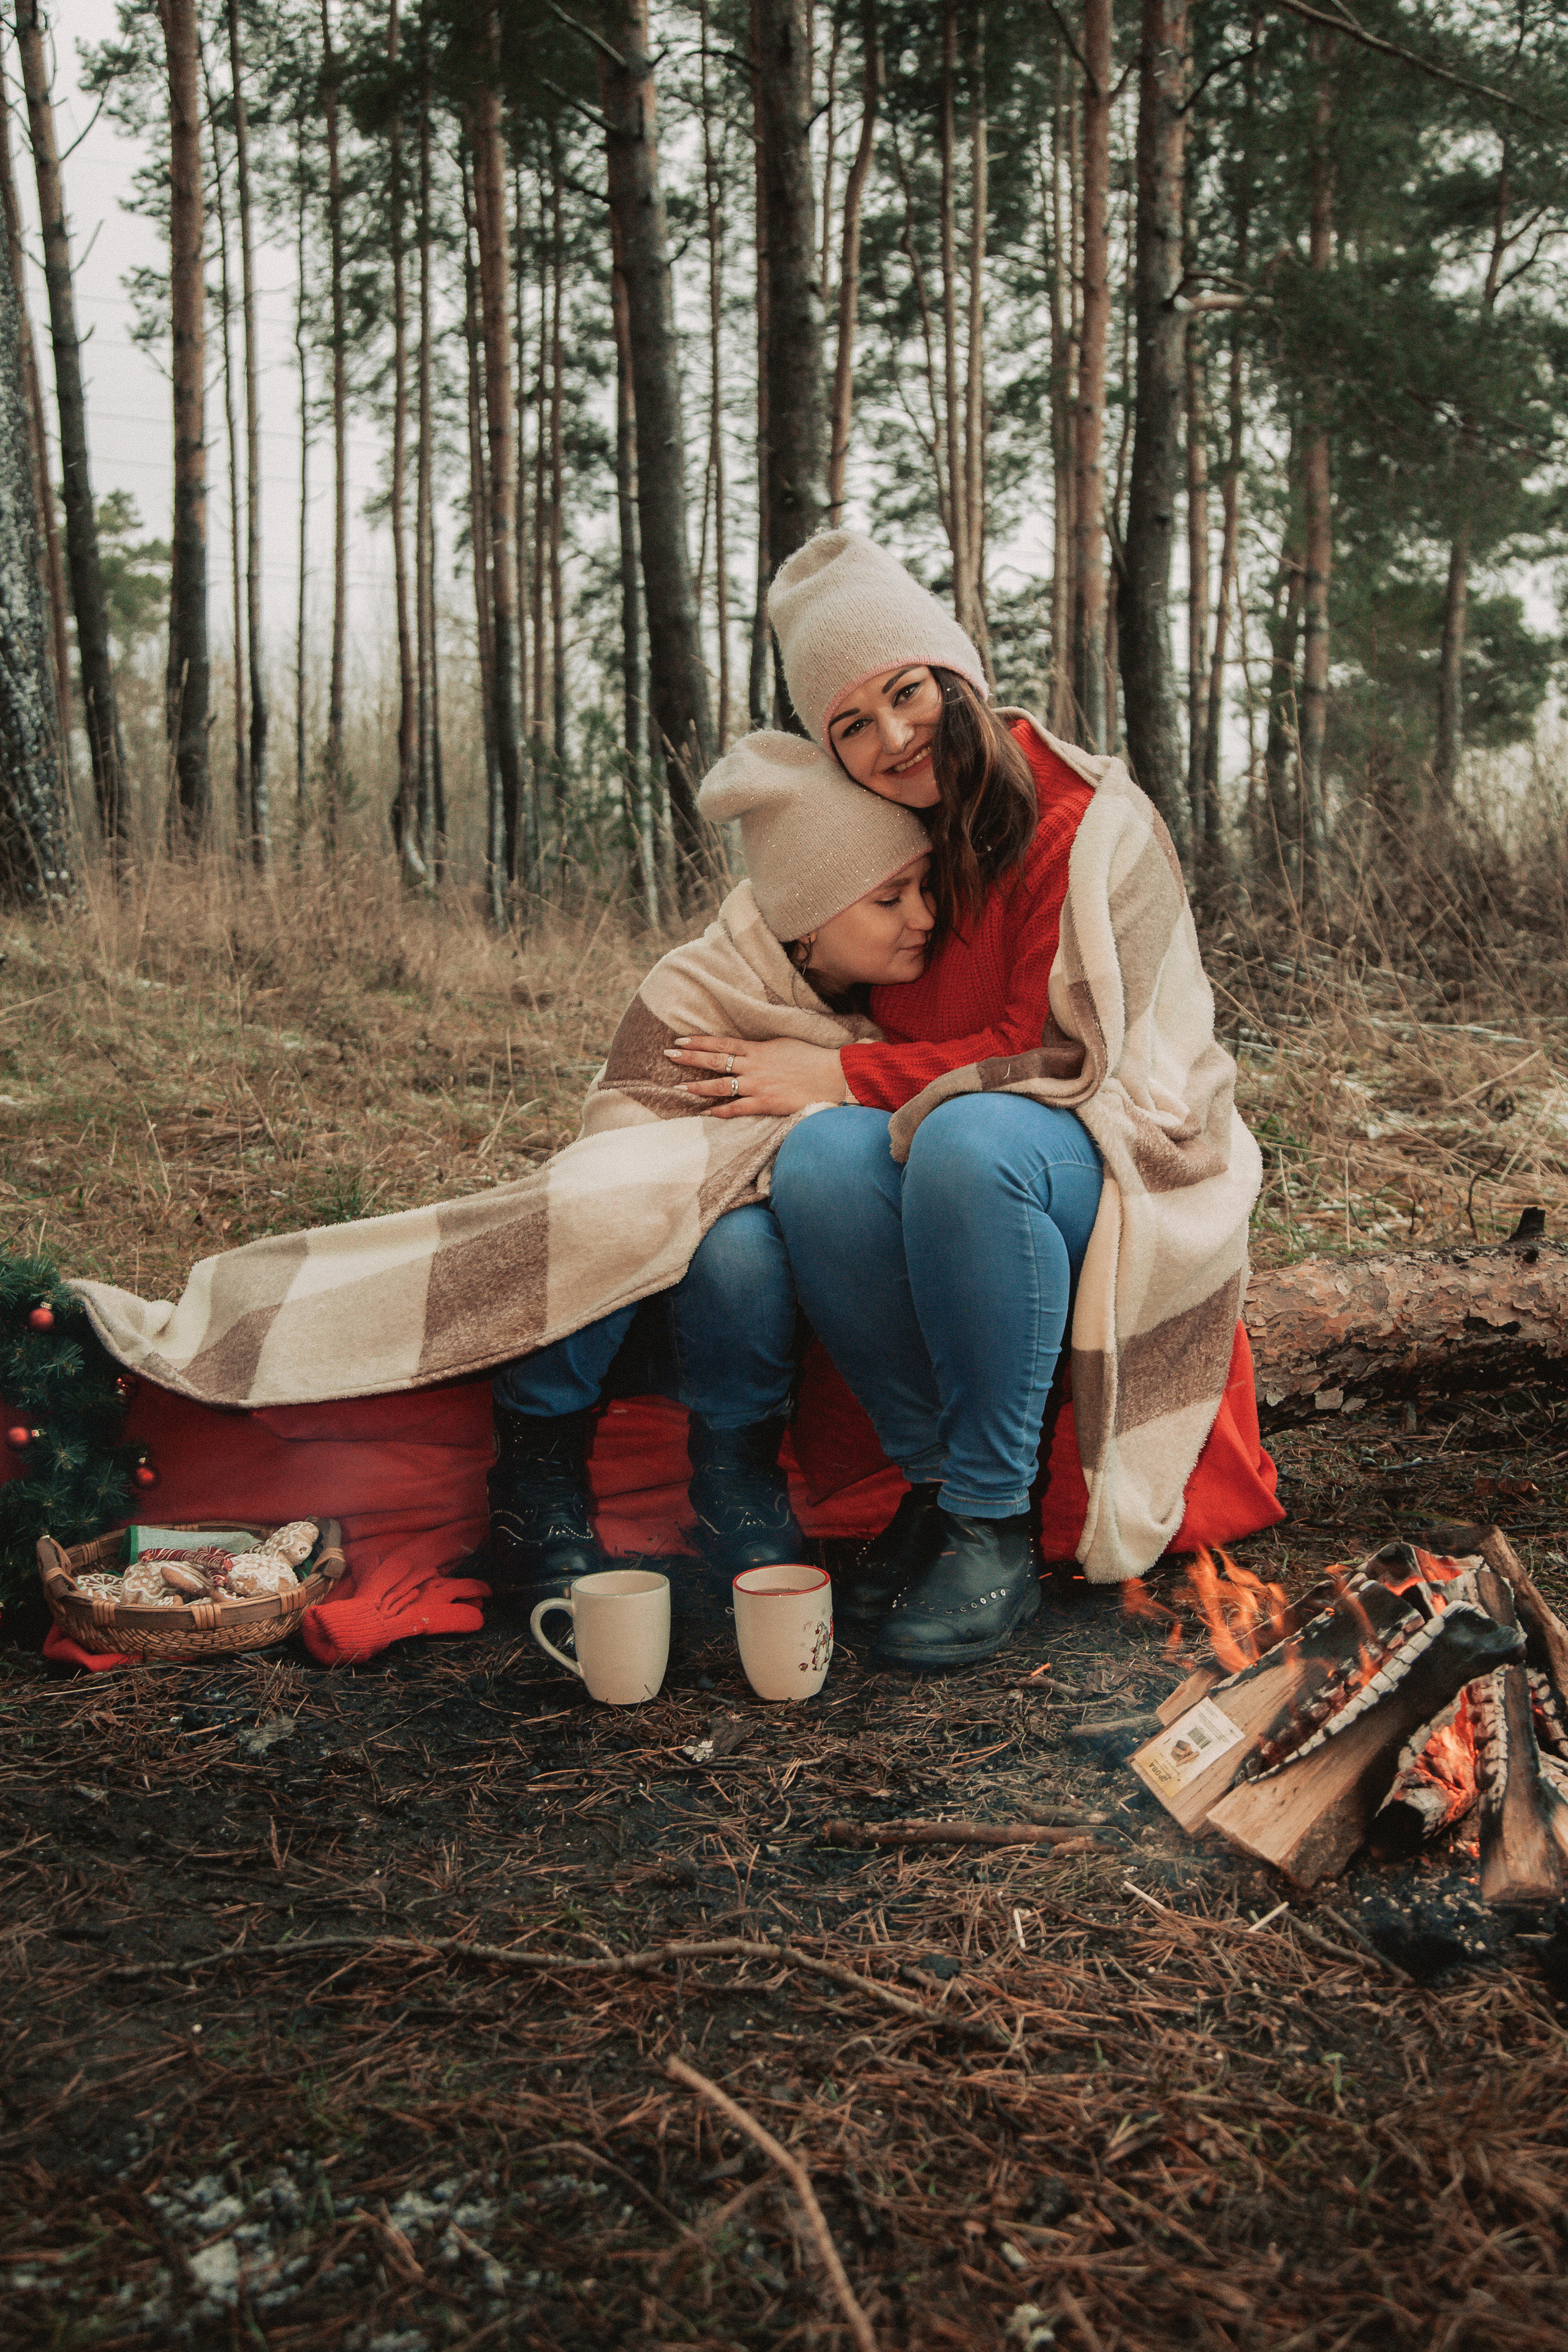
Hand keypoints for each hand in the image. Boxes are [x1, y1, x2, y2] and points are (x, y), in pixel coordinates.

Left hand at [664, 1033, 848, 1117]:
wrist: (832, 1075)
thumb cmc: (810, 1058)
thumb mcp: (782, 1044)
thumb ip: (761, 1048)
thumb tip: (746, 1049)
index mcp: (757, 1049)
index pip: (722, 1043)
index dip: (699, 1041)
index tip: (680, 1040)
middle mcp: (753, 1065)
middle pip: (715, 1060)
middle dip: (689, 1057)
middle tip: (669, 1055)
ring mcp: (758, 1085)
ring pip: (720, 1085)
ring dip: (698, 1085)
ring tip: (679, 1086)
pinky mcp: (766, 1103)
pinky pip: (737, 1108)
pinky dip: (720, 1111)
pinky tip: (706, 1113)